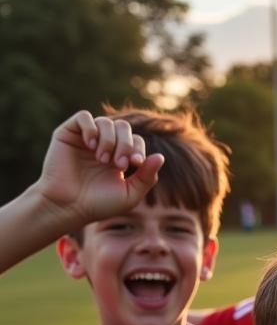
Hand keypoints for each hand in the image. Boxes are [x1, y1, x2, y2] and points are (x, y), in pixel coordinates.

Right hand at [36, 111, 163, 228]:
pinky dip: (91, 128)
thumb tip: (161, 156)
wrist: (68, 206)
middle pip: (123, 127)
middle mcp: (104, 145)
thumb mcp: (130, 194)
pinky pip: (84, 117)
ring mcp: (86, 138)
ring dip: (109, 140)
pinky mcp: (68, 134)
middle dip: (126, 144)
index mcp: (120, 157)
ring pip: (106, 122)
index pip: (136, 141)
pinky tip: (91, 145)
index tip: (135, 163)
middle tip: (119, 164)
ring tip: (102, 160)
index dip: (138, 149)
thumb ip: (147, 177)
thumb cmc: (98, 204)